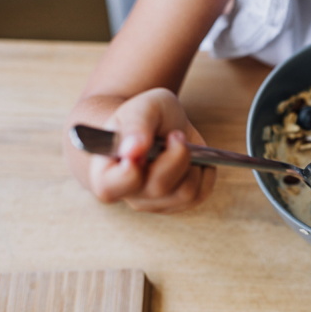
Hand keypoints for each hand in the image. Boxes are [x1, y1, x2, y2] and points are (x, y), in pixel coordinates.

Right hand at [88, 88, 215, 212]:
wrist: (158, 124)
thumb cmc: (144, 117)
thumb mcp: (142, 108)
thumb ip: (136, 126)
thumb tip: (132, 152)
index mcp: (105, 173)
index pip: (110, 187)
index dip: (128, 173)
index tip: (142, 148)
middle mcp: (128, 195)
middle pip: (158, 187)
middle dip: (176, 155)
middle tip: (175, 134)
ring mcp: (154, 203)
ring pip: (185, 193)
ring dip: (192, 163)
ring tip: (182, 144)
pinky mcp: (178, 204)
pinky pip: (201, 193)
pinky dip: (205, 172)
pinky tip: (195, 157)